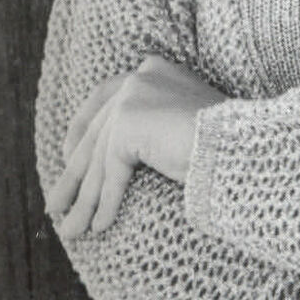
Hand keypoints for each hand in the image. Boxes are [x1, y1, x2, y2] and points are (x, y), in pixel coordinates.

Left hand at [46, 54, 226, 237]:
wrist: (241, 142)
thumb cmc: (223, 139)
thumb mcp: (179, 122)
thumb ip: (149, 126)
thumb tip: (111, 158)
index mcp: (152, 69)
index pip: (102, 98)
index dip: (80, 130)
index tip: (67, 158)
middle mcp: (139, 76)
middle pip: (97, 133)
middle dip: (74, 176)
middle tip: (57, 207)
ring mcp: (133, 96)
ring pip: (100, 157)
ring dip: (86, 199)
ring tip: (72, 230)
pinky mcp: (129, 123)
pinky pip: (111, 172)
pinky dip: (105, 202)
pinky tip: (100, 226)